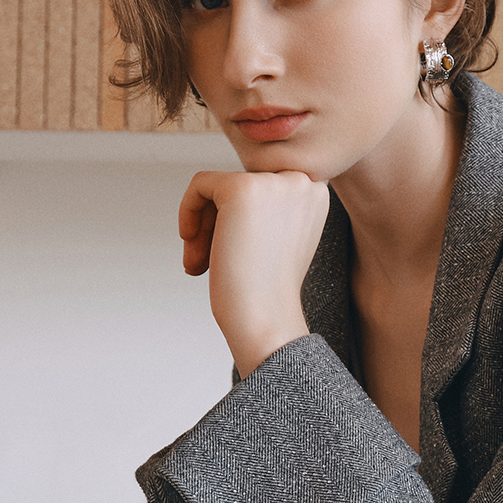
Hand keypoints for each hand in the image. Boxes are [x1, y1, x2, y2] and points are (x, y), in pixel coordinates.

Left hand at [177, 169, 328, 378]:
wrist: (266, 321)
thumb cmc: (265, 293)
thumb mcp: (278, 239)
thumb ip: (266, 209)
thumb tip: (227, 190)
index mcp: (315, 193)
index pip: (262, 189)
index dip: (236, 221)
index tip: (226, 254)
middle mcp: (302, 180)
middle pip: (240, 187)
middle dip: (215, 225)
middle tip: (202, 263)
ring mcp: (273, 182)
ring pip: (219, 188)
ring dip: (202, 227)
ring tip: (197, 264)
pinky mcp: (242, 188)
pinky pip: (200, 184)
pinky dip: (187, 211)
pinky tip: (189, 241)